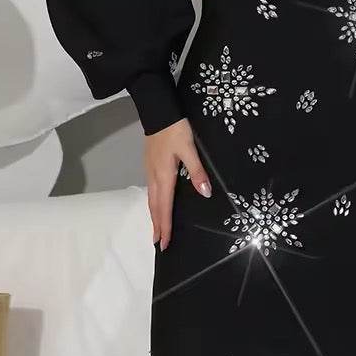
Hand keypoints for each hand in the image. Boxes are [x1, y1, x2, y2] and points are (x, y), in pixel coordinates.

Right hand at [144, 118, 211, 250]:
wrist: (158, 112)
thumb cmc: (175, 130)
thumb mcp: (189, 149)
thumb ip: (197, 171)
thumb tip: (205, 193)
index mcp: (165, 175)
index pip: (165, 207)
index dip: (166, 226)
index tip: (165, 243)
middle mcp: (154, 176)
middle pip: (155, 206)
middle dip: (157, 225)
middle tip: (158, 243)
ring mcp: (150, 170)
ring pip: (151, 198)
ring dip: (154, 215)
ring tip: (156, 229)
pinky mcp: (150, 164)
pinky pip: (151, 190)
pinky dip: (153, 203)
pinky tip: (156, 203)